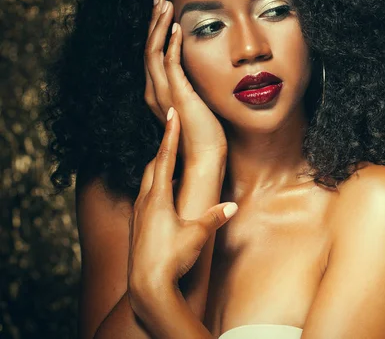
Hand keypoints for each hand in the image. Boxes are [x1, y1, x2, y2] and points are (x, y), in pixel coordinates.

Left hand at [128, 107, 237, 314]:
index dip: (170, 134)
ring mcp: (137, 214)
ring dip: (159, 170)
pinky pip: (145, 198)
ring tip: (172, 163)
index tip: (171, 113)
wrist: (146, 286)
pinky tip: (165, 196)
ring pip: (147, 182)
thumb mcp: (197, 235)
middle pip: (152, 166)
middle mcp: (144, 202)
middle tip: (172, 132)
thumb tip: (233, 205)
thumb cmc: (171, 258)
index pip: (165, 158)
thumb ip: (214, 217)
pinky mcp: (137, 226)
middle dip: (164, 148)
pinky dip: (156, 188)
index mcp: (158, 198)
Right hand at [144, 0, 227, 165]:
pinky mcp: (177, 96)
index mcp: (158, 91)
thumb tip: (199, 68)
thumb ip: (191, 85)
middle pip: (148, 47)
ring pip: (153, 52)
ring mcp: (163, 94)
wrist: (206, 156)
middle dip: (153, 20)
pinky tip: (176, 27)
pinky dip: (171, 44)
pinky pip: (169, 64)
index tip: (163, 8)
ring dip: (159, 25)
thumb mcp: (195, 101)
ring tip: (165, 2)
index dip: (155, 29)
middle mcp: (155, 91)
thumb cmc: (204, 132)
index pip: (152, 53)